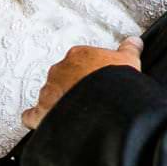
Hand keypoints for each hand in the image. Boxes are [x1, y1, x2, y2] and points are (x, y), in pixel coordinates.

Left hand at [21, 36, 142, 129]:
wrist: (105, 105)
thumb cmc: (115, 82)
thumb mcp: (129, 61)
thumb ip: (129, 49)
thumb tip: (134, 41)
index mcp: (78, 56)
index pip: (80, 61)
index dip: (89, 73)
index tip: (96, 83)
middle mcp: (59, 70)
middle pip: (62, 78)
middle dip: (72, 88)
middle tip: (86, 100)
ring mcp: (49, 91)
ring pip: (49, 95)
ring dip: (57, 103)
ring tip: (73, 116)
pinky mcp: (41, 112)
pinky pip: (32, 115)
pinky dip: (36, 120)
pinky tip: (46, 124)